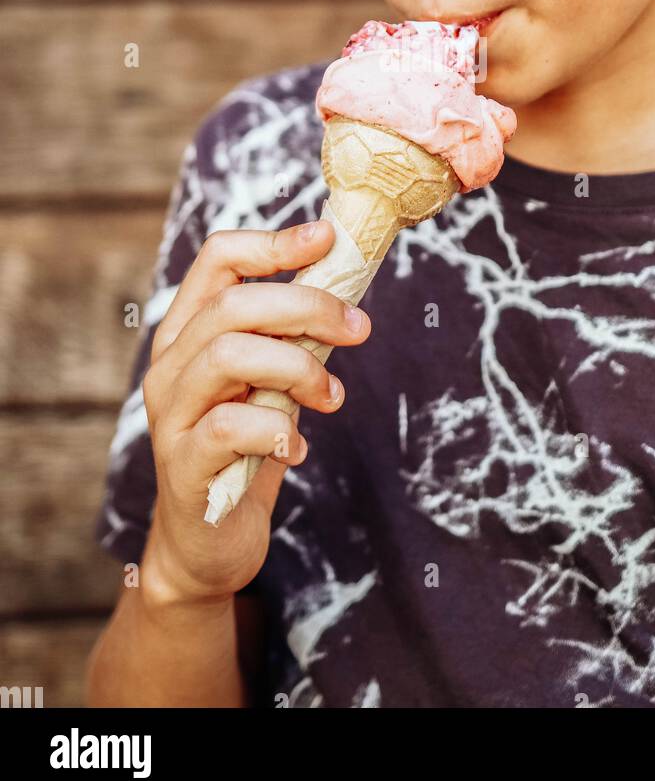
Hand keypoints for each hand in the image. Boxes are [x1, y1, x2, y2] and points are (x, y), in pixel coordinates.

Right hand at [139, 221, 370, 605]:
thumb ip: (291, 338)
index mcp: (190, 331)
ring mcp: (170, 415)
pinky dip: (278, 431)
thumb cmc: (248, 449)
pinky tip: (299, 448)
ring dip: (297, 367)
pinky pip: (231, 427)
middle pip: (233, 304)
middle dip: (307, 306)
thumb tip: (349, 288)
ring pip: (228, 355)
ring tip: (332, 398)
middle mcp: (171, 365)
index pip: (218, 258)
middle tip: (358, 327)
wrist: (209, 542)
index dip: (274, 242)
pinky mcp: (184, 465)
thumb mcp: (271, 381)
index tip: (328, 239)